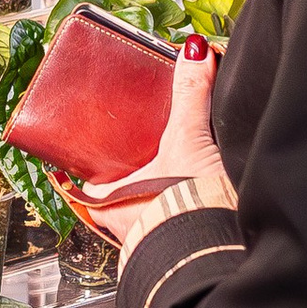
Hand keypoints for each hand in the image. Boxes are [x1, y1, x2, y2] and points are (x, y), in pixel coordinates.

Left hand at [74, 43, 231, 259]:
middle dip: (132, 168)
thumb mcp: (188, 142)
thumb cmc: (188, 211)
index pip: (86, 176)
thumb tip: (195, 54)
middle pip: (118, 187)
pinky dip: (181, 203)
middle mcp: (122, 224)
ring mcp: (149, 238)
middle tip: (146, 146)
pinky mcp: (179, 246)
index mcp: (107, 201)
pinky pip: (171, 218)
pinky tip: (199, 190)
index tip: (97, 144)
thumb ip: (190, 96)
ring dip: (158, 187)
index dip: (92, 160)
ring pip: (143, 204)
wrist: (220, 253)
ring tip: (179, 166)